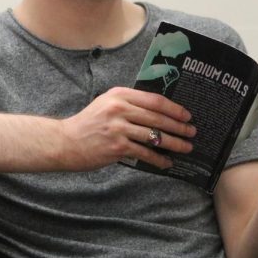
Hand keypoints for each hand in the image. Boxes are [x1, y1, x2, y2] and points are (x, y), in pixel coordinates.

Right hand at [58, 86, 195, 170]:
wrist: (66, 141)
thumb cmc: (88, 123)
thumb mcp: (106, 104)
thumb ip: (128, 103)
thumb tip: (158, 111)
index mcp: (119, 95)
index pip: (154, 100)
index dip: (174, 109)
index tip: (186, 115)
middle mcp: (119, 109)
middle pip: (158, 118)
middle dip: (179, 126)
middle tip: (192, 132)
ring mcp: (119, 128)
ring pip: (155, 136)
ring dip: (174, 143)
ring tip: (186, 148)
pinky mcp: (117, 147)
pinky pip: (145, 153)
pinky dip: (159, 159)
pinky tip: (167, 162)